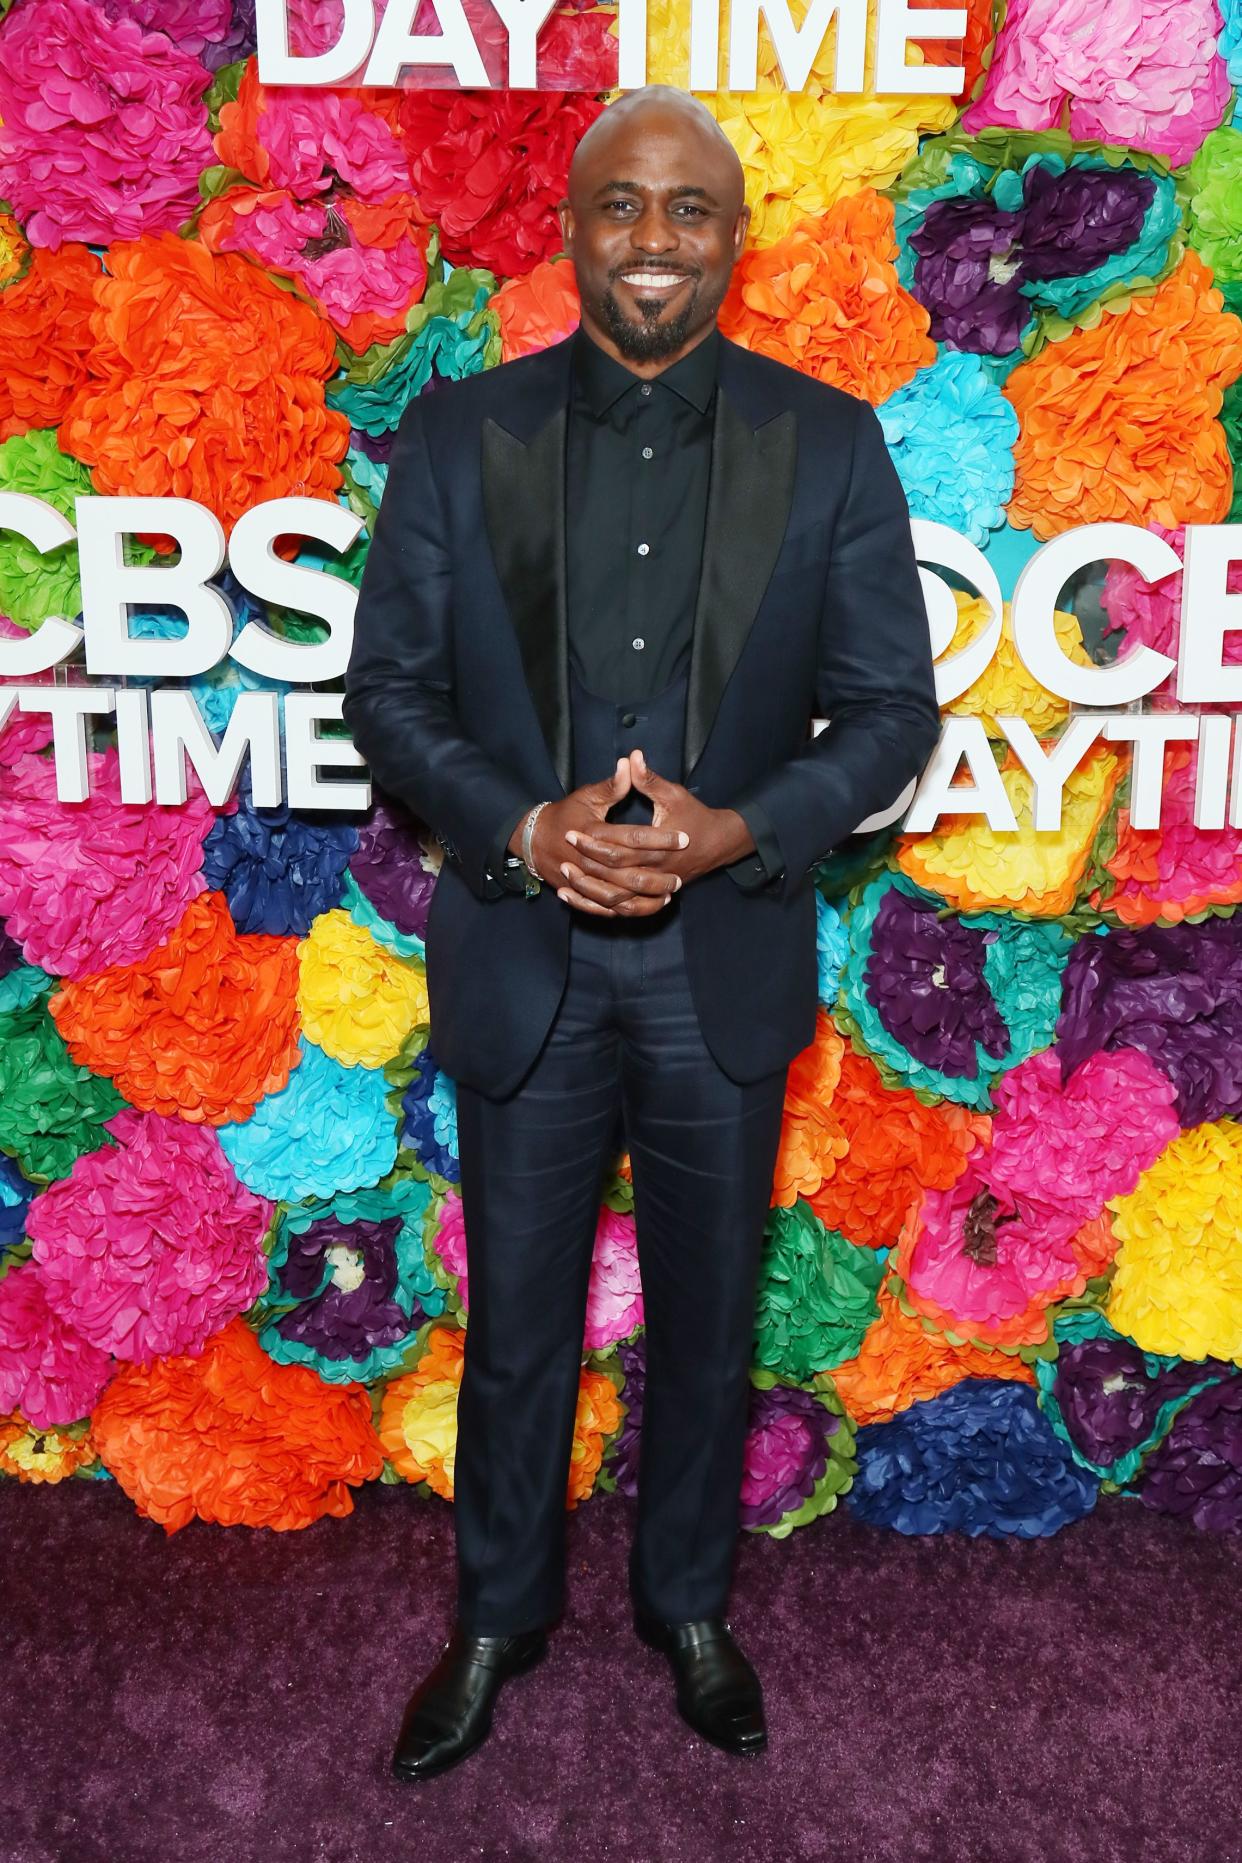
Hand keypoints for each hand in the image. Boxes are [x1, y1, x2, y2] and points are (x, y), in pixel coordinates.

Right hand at [518, 759, 687, 917]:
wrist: (533, 840)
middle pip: (629, 873)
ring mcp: (584, 881)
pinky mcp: (581, 894)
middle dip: (658, 876)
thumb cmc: (564, 815)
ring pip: (620, 896)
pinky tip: (649, 905)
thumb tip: (631, 762)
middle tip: (681, 875)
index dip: (661, 838)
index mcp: (593, 834)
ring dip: (647, 897)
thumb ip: (612, 785)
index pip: (633, 837)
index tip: (683, 838)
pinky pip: (606, 909)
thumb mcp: (587, 796)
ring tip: (670, 891)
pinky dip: (628, 910)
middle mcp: (589, 861)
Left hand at [558, 748, 756, 909]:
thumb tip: (631, 757)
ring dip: (590, 890)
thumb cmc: (695, 816)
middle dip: (587, 863)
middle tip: (565, 851)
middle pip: (615, 874)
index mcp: (660, 847)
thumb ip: (649, 779)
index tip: (572, 829)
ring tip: (567, 875)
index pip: (621, 846)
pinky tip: (581, 897)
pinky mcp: (653, 898)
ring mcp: (655, 888)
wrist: (719, 843)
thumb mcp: (673, 794)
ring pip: (618, 898)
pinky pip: (624, 910)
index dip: (594, 839)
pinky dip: (601, 906)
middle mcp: (657, 871)